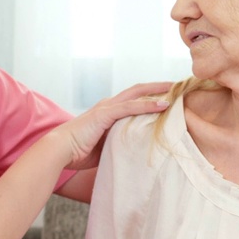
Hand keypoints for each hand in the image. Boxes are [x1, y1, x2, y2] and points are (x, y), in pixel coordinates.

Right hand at [54, 81, 170, 169]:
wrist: (58, 152)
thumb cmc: (78, 153)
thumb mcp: (105, 147)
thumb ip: (119, 143)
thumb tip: (135, 152)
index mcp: (109, 112)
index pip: (134, 99)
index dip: (151, 95)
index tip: (170, 95)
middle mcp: (109, 105)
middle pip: (139, 90)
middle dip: (159, 86)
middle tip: (180, 85)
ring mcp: (106, 108)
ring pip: (137, 94)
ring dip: (158, 91)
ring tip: (178, 90)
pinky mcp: (104, 114)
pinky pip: (130, 107)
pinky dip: (147, 104)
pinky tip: (163, 104)